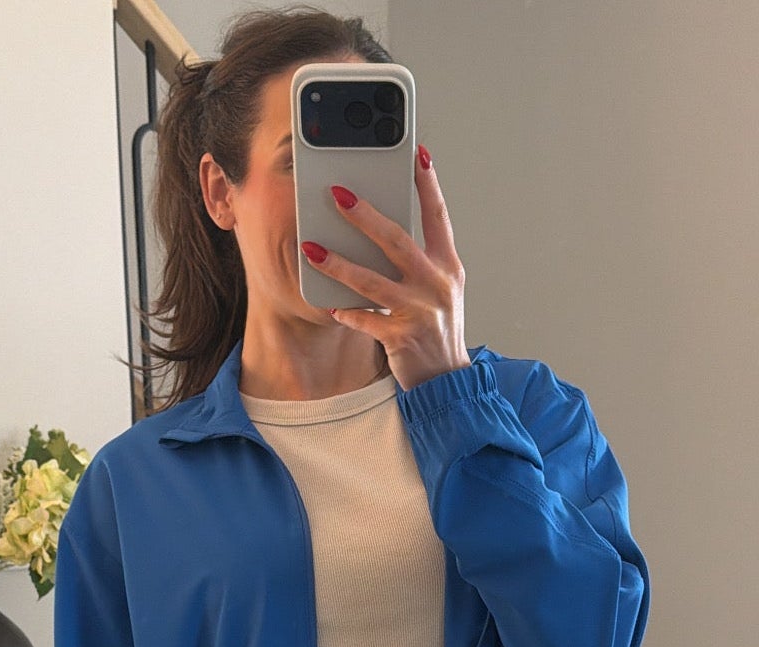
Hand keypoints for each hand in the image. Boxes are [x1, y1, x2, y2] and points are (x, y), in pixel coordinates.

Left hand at [302, 142, 470, 392]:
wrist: (447, 381)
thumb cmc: (437, 330)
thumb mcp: (439, 289)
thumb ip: (418, 259)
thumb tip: (383, 228)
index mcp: (447, 266)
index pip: (438, 216)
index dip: (428, 184)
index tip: (416, 153)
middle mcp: (436, 285)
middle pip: (397, 241)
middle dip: (365, 216)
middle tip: (337, 194)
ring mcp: (420, 312)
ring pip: (373, 282)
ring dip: (339, 264)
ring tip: (311, 248)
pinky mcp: (402, 338)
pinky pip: (366, 321)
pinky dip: (346, 313)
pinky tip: (328, 304)